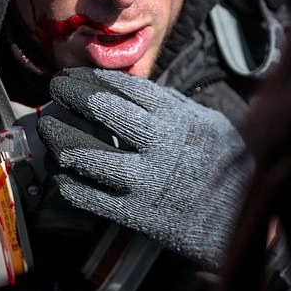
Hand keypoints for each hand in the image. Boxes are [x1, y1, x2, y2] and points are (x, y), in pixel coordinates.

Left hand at [37, 68, 251, 269]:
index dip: (92, 78)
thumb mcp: (206, 122)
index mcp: (174, 118)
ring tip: (49, 129)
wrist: (242, 216)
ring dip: (60, 139)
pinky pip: (89, 196)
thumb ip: (171, 106)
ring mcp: (144, 181)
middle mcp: (157, 144)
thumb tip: (134, 90)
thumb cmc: (224, 164)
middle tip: (54, 88)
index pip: (122, 87)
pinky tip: (59, 173)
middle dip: (71, 95)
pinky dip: (67, 182)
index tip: (75, 74)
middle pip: (101, 110)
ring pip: (86, 155)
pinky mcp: (135, 214)